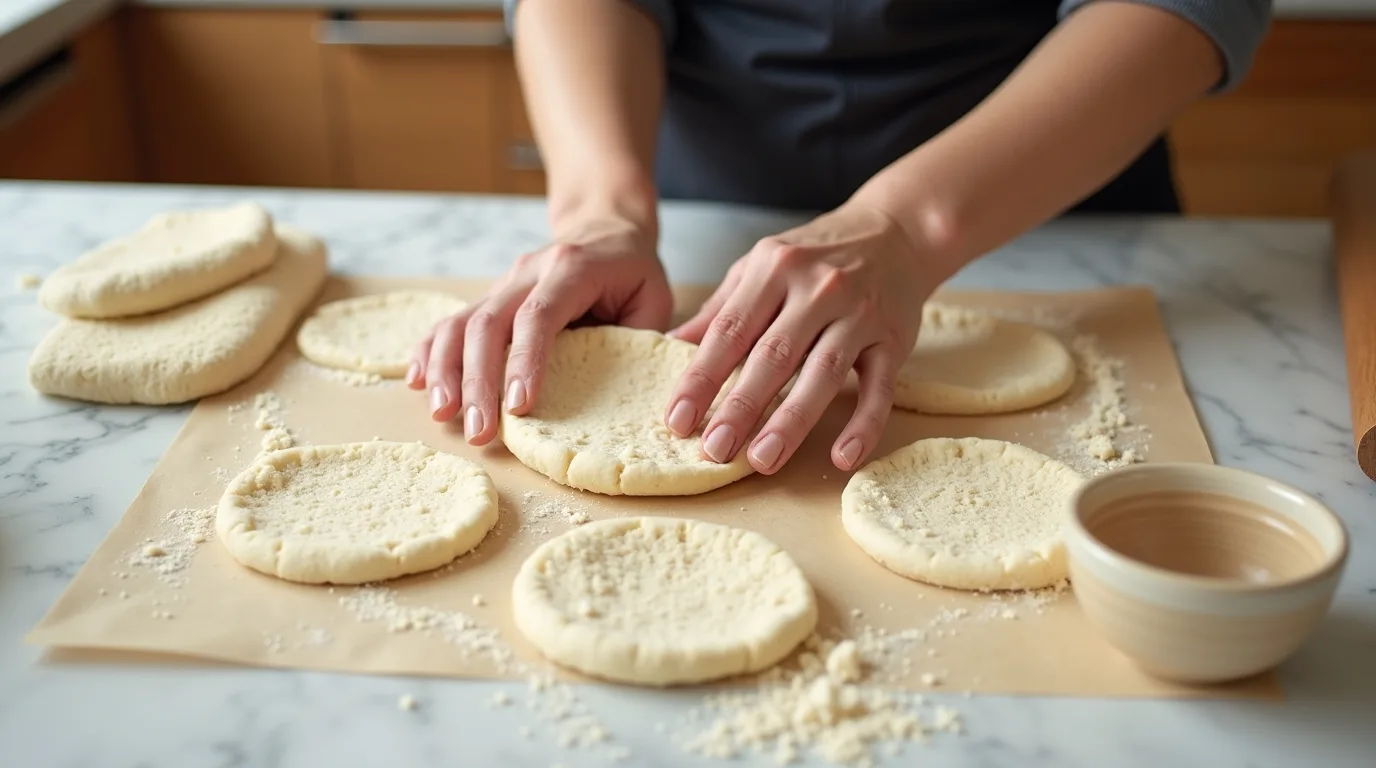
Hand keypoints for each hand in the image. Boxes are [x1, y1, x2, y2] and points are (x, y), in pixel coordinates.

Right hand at [410, 216, 670, 444]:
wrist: (604, 229)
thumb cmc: (633, 273)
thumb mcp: (654, 298)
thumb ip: (639, 339)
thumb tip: (633, 393)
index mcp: (573, 268)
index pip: (540, 315)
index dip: (526, 360)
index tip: (518, 405)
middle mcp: (528, 272)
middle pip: (490, 323)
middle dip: (479, 381)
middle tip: (478, 431)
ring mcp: (502, 283)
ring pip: (460, 322)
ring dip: (447, 370)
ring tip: (443, 414)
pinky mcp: (488, 297)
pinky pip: (450, 322)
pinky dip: (430, 352)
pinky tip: (419, 382)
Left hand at [664, 201, 939, 474]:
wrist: (897, 231)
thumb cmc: (817, 256)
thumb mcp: (762, 266)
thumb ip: (722, 309)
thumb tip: (671, 347)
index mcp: (773, 268)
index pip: (730, 331)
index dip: (701, 378)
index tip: (677, 420)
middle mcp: (817, 288)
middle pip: (773, 355)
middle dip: (741, 406)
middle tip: (714, 450)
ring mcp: (859, 314)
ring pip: (822, 373)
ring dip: (792, 420)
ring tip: (763, 460)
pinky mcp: (893, 339)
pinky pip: (879, 388)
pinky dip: (863, 425)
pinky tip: (842, 457)